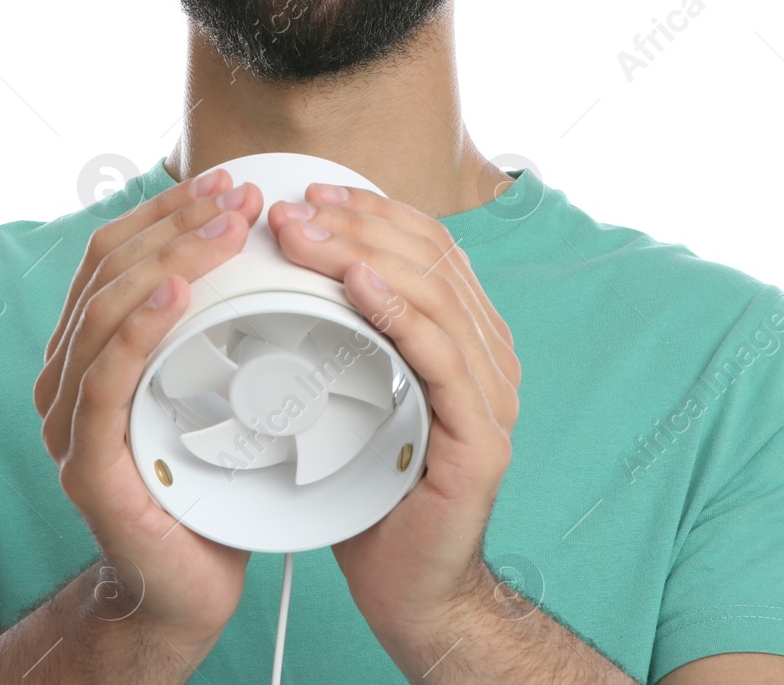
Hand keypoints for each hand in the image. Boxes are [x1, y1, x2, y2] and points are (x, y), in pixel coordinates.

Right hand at [34, 167, 264, 654]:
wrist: (187, 587)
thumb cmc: (206, 481)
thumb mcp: (208, 383)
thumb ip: (208, 323)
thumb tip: (250, 245)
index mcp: (88, 349)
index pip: (114, 254)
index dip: (167, 211)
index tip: (229, 182)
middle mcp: (65, 376)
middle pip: (108, 270)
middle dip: (178, 223)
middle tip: (243, 198)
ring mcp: (67, 421)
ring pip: (104, 311)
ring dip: (170, 258)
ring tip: (227, 230)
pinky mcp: (86, 464)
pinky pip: (104, 379)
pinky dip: (138, 327)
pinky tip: (175, 293)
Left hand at [266, 182, 521, 648]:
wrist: (407, 588)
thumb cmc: (372, 489)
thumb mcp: (356, 391)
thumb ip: (348, 331)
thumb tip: (291, 266)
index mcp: (467, 336)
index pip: (428, 247)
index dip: (372, 210)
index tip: (311, 194)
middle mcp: (490, 355)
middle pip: (430, 258)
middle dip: (356, 222)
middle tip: (291, 211)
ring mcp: (492, 393)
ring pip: (432, 292)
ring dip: (361, 252)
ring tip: (304, 235)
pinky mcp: (480, 435)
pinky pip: (438, 354)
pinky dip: (395, 308)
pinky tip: (355, 281)